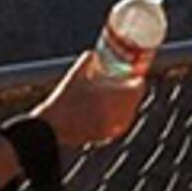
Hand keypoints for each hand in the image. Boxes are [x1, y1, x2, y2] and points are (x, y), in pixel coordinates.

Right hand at [31, 51, 146, 149]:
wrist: (52, 126)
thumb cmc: (64, 99)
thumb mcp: (75, 74)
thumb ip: (87, 60)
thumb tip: (94, 53)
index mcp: (113, 95)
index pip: (138, 87)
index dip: (137, 79)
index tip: (133, 75)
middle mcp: (117, 113)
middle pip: (134, 101)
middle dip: (131, 92)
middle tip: (124, 84)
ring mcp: (112, 127)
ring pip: (128, 114)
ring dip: (126, 105)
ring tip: (116, 98)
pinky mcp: (105, 137)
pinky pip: (119, 126)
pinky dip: (117, 119)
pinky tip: (108, 113)